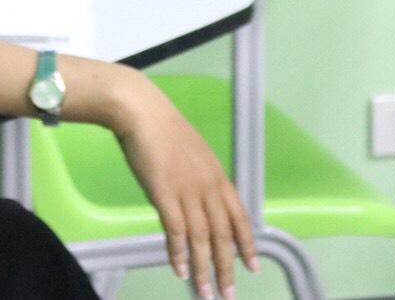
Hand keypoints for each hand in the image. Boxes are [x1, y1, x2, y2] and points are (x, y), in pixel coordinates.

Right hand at [111, 77, 257, 298]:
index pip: (239, 217)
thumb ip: (197, 178)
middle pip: (223, 235)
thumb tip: (195, 198)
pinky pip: (175, 230)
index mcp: (218, 177)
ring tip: (205, 293)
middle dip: (227, 268)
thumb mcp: (191, 153)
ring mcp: (187, 191)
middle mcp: (208, 187)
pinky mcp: (164, 193)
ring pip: (202, 239)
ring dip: (204, 269)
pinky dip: (179, 253)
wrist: (142, 112)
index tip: (252, 267)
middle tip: (229, 294)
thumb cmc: (162, 128)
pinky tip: (180, 270)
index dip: (247, 244)